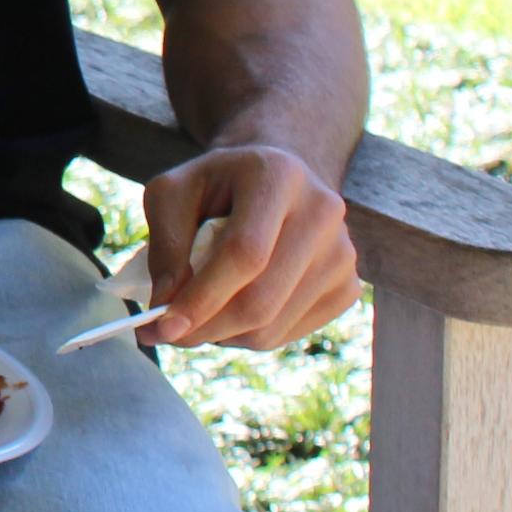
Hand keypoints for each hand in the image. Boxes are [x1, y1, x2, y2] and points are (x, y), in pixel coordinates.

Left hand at [138, 142, 359, 349]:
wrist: (275, 181)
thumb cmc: (215, 186)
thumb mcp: (172, 192)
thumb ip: (165, 244)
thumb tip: (167, 303)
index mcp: (278, 176)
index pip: (244, 254)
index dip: (203, 297)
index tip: (163, 327)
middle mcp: (322, 213)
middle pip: (262, 298)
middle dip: (206, 326)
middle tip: (168, 334)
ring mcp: (342, 254)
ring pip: (273, 326)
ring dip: (223, 334)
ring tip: (199, 312)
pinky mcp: (347, 287)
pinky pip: (290, 333)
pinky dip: (250, 335)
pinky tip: (233, 308)